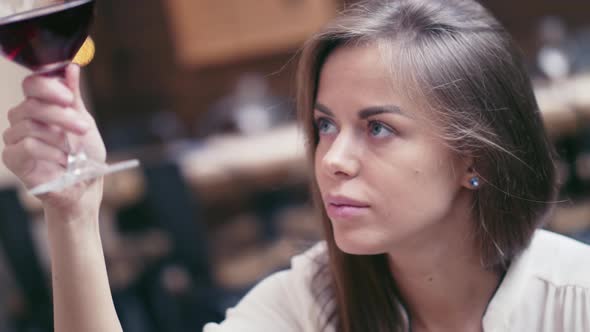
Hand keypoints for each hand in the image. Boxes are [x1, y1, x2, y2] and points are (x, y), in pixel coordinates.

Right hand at [2, 65, 105, 216]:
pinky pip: (27, 146)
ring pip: (30, 125)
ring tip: (73, 152)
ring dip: (59, 138)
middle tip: (83, 128)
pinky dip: (50, 153)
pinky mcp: (12, 157)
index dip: (47, 87)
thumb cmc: (85, 154)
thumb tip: (70, 66)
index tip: (68, 98)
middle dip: (61, 116)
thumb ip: (74, 96)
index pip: (32, 84)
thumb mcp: (84, 121)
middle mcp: (23, 118)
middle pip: (32, 105)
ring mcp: (14, 137)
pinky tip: (62, 161)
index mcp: (41, 105)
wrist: (85, 186)